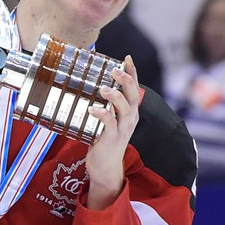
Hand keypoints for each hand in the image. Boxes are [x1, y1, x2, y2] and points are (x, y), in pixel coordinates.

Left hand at [85, 55, 139, 209]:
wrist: (105, 167)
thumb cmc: (104, 139)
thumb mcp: (108, 119)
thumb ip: (105, 104)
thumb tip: (90, 84)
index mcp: (130, 111)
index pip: (134, 88)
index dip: (132, 72)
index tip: (126, 58)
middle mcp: (130, 118)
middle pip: (133, 95)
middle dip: (126, 80)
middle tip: (115, 70)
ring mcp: (122, 129)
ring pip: (124, 108)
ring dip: (115, 96)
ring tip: (103, 88)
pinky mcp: (112, 139)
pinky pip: (109, 124)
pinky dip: (101, 114)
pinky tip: (92, 108)